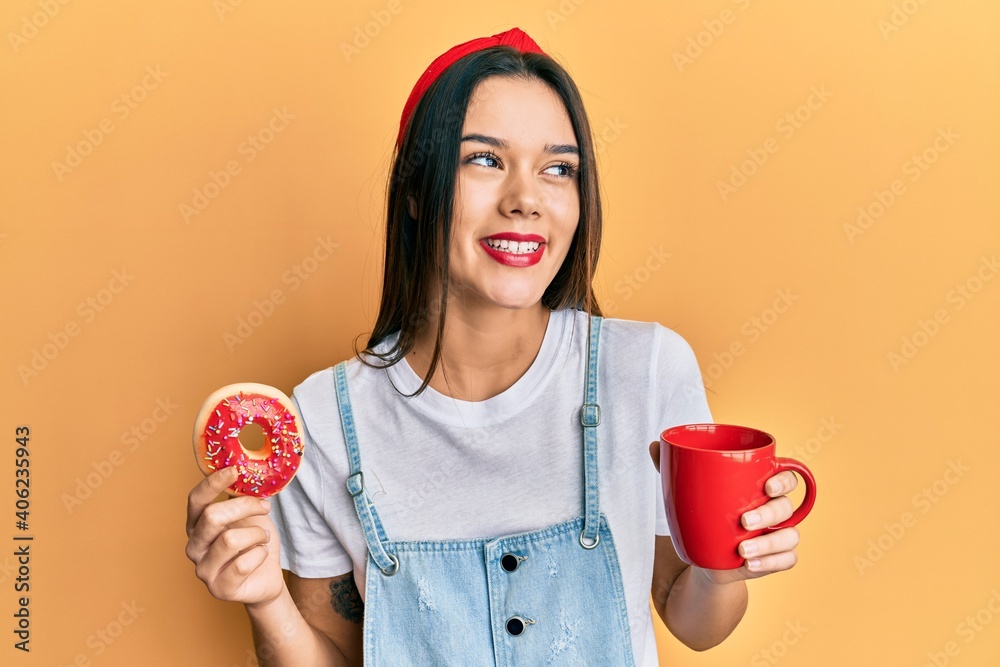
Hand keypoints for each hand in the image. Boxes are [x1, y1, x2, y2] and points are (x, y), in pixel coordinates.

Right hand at [185, 466, 283, 606]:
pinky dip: (260, 554)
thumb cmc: (255, 541)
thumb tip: (245, 470)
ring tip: (263, 537)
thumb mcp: (249, 513)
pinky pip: (243, 564)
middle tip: (265, 507)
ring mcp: (204, 570)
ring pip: (231, 540)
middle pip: (212, 517)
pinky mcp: (219, 589)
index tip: (235, 470)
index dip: (213, 483)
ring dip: (257, 534)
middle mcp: (194, 547)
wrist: (268, 575)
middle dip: (245, 507)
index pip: (196, 500)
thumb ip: (240, 496)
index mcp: (197, 525)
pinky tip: (261, 555)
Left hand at [648, 441, 800, 585]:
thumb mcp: (689, 491)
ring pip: (790, 536)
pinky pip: (787, 560)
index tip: (766, 487)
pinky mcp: (777, 558)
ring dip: (769, 544)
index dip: (783, 481)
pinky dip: (771, 562)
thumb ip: (674, 468)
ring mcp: (779, 534)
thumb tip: (653, 445)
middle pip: (786, 507)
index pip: (786, 477)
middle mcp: (776, 509)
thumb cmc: (704, 512)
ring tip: (743, 550)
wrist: (704, 553)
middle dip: (769, 514)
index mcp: (761, 486)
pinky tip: (750, 563)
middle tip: (744, 521)